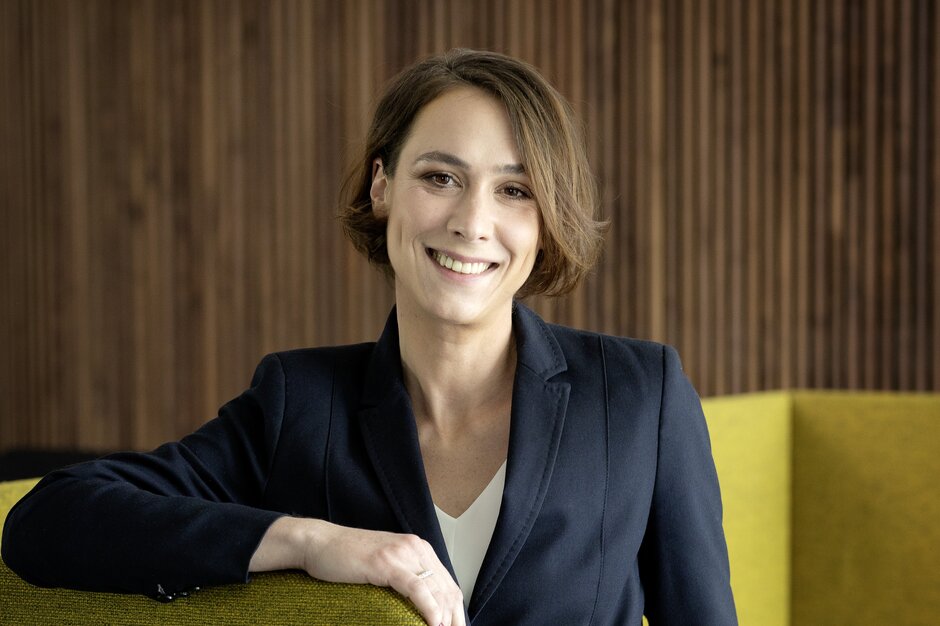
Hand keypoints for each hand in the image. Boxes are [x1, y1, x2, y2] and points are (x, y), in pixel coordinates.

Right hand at [250, 517, 464, 625]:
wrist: (319, 543)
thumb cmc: (348, 558)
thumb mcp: (384, 564)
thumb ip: (405, 576)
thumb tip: (422, 603)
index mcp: (418, 548)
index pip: (448, 583)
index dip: (456, 610)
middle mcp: (415, 548)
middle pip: (447, 588)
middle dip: (454, 617)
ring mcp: (401, 553)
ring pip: (436, 589)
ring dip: (445, 617)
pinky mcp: (386, 562)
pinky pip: (416, 588)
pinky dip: (430, 607)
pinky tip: (435, 622)